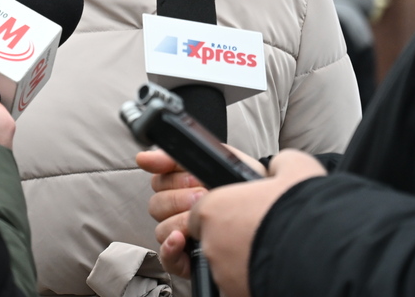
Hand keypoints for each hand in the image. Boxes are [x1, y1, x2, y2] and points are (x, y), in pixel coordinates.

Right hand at [136, 147, 266, 278]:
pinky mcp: (185, 259)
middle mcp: (177, 211)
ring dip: (180, 220)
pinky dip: (171, 247)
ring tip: (202, 217)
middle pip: (156, 204)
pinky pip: (166, 256)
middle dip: (180, 198)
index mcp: (181, 186)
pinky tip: (182, 238)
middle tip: (204, 195)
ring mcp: (179, 234)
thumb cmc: (246, 186)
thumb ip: (181, 156)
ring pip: (161, 228)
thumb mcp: (221, 160)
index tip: (192, 177)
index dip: (173, 177)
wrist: (271, 212)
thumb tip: (143, 157)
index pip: (158, 180)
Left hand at [188, 150, 326, 296]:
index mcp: (214, 208)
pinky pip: (241, 284)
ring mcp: (223, 274)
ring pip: (228, 265)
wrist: (325, 253)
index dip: (223, 211)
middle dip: (235, 236)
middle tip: (264, 231)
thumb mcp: (296, 167)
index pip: (202, 211)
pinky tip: (278, 267)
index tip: (243, 213)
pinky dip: (254, 277)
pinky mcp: (237, 295)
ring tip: (276, 250)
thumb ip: (278, 165)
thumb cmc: (304, 209)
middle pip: (215, 239)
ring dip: (244, 258)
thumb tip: (278, 167)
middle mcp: (212, 243)